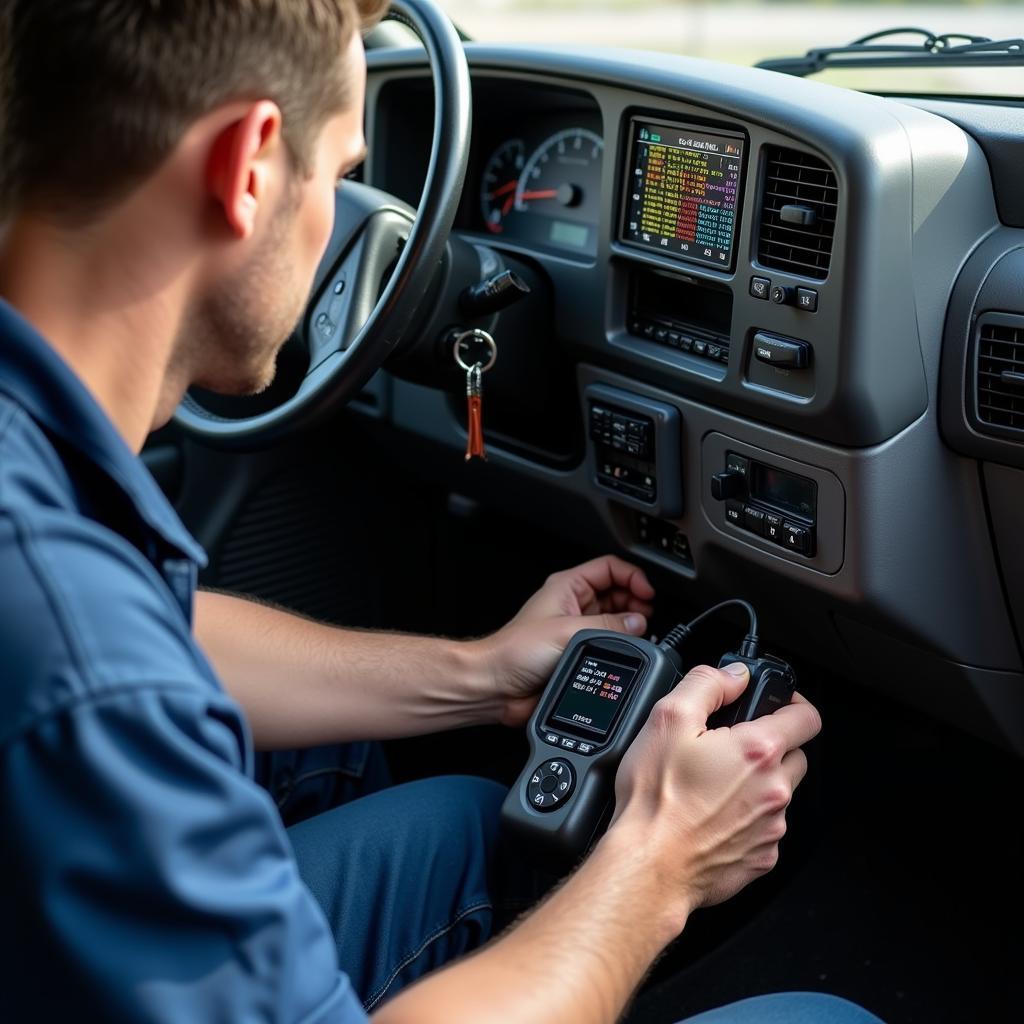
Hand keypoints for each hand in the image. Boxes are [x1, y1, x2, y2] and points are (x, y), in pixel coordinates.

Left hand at [473, 555, 654, 725]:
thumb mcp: (568, 631)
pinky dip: (621, 646)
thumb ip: (607, 625)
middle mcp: (574, 604)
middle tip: (646, 617)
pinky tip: (626, 653)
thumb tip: (637, 622)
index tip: (647, 594)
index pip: (609, 568)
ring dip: (630, 625)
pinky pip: (609, 643)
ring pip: (616, 618)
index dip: (632, 577)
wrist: (497, 685)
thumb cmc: (515, 651)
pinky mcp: (579, 652)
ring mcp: (577, 628)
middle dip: (635, 602)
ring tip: (638, 634)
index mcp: (567, 586)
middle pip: (617, 592)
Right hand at [608, 662, 820, 932]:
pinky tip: (712, 816)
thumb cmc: (656, 799)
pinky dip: (746, 819)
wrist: (649, 865)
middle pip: (796, 756)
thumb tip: (732, 675)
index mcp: (759, 752)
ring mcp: (771, 828)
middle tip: (733, 746)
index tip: (777, 704)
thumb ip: (706, 684)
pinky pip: (765, 829)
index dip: (794, 703)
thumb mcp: (668, 719)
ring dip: (758, 784)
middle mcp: (774, 790)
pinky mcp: (761, 858)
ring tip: (714, 784)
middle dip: (772, 745)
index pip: (807, 718)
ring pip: (779, 794)